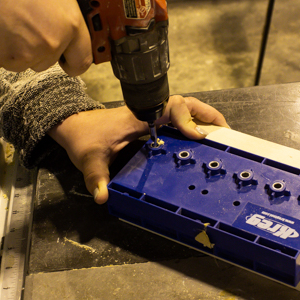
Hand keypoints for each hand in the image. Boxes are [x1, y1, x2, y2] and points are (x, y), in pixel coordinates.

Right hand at [0, 0, 91, 74]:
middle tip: (19, 21)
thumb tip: (55, 22)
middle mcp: (49, 44)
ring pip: (19, 61)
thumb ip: (57, 13)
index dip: (71, 61)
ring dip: (11, 48)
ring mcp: (21, 55)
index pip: (80, 60)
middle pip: (46, 60)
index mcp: (68, 23)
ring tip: (0, 17)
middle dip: (35, 47)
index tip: (66, 61)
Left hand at [48, 96, 227, 203]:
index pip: (171, 105)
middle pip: (186, 104)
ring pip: (183, 110)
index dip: (187, 118)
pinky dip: (193, 126)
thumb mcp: (89, 158)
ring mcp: (151, 118)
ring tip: (222, 135)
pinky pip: (176, 120)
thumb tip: (103, 195)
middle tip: (227, 132)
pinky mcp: (150, 125)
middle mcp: (148, 112)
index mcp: (139, 114)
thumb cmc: (82, 136)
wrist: (72, 126)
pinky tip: (201, 142)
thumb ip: (96, 177)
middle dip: (208, 115)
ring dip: (204, 119)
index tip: (197, 135)